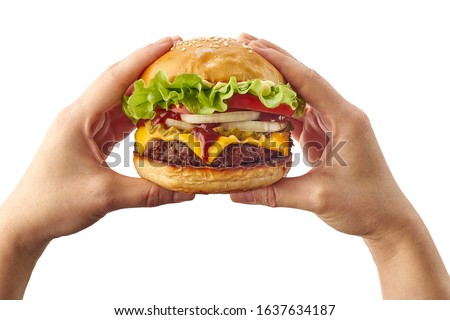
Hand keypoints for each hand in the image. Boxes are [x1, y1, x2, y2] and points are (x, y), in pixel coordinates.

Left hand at [0, 36, 193, 297]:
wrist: (28, 221)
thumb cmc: (53, 203)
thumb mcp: (104, 196)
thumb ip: (149, 192)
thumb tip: (185, 190)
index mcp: (79, 118)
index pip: (115, 78)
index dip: (144, 58)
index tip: (170, 44)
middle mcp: (82, 117)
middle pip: (120, 85)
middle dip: (149, 71)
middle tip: (180, 63)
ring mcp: (86, 128)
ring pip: (122, 104)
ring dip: (147, 96)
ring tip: (176, 88)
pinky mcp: (92, 141)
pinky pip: (120, 122)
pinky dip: (140, 119)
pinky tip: (159, 119)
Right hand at [233, 33, 411, 238]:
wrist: (387, 218)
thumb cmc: (364, 205)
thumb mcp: (316, 197)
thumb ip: (273, 193)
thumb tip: (235, 193)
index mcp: (346, 120)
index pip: (309, 81)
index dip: (280, 62)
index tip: (253, 47)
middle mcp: (340, 116)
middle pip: (304, 80)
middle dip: (274, 60)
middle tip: (244, 44)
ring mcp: (333, 126)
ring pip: (300, 97)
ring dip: (274, 85)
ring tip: (246, 70)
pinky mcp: (327, 138)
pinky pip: (300, 118)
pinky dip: (279, 111)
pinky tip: (259, 106)